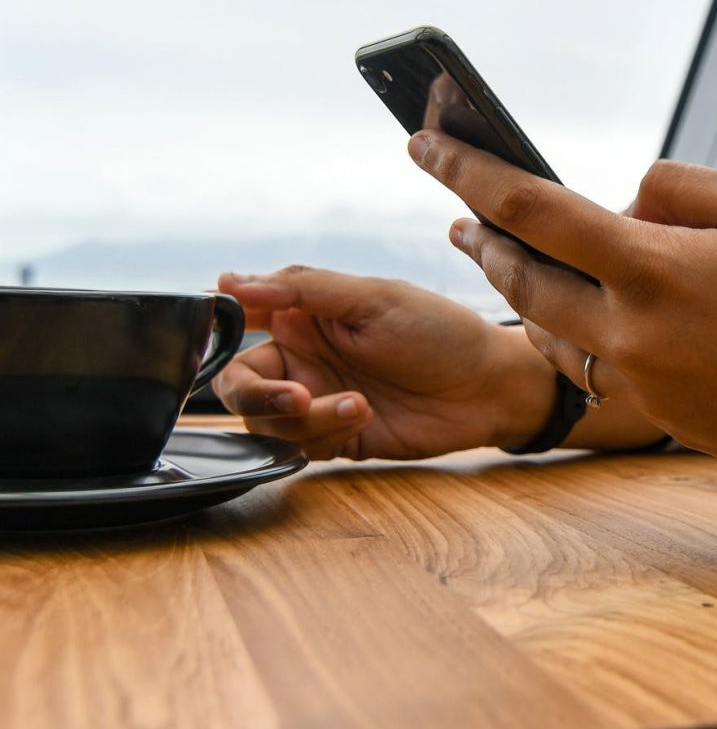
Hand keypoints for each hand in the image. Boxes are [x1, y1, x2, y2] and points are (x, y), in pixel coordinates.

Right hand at [212, 267, 557, 460]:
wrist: (487, 387)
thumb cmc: (438, 330)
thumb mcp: (372, 298)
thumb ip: (301, 290)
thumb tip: (229, 282)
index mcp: (304, 315)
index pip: (238, 320)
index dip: (217, 332)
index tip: (224, 339)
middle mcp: (303, 357)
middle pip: (238, 384)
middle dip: (256, 396)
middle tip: (295, 398)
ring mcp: (318, 399)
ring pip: (266, 423)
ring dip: (305, 418)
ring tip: (357, 404)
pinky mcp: (336, 437)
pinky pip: (301, 446)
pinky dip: (324, 434)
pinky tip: (365, 415)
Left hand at [407, 130, 716, 492]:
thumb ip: (685, 191)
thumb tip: (627, 197)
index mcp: (656, 269)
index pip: (532, 208)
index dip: (467, 170)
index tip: (423, 143)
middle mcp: (632, 333)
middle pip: (522, 281)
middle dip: (483, 243)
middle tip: (459, 217)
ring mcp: (642, 384)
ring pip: (548, 334)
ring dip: (520, 293)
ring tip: (508, 260)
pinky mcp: (660, 416)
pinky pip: (590, 370)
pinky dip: (568, 336)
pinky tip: (573, 318)